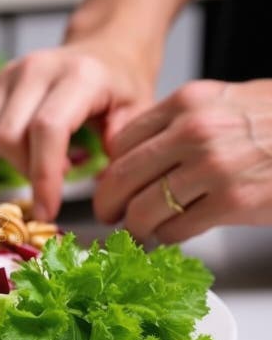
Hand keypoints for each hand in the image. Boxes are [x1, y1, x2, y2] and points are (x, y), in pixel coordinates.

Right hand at [0, 41, 153, 220]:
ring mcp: (11, 72)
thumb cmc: (122, 86)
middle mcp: (38, 69)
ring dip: (9, 159)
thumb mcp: (139, 114)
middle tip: (56, 177)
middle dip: (27, 171)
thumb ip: (123, 149)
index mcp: (80, 76)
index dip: (44, 177)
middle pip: (9, 136)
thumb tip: (108, 190)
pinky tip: (22, 145)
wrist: (104, 47)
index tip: (48, 211)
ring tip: (40, 157)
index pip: (47, 130)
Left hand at [94, 79, 271, 242]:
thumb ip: (180, 121)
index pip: (122, 141)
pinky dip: (167, 237)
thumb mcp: (225, 101)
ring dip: (136, 227)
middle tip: (108, 216)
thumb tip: (134, 153)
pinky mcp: (233, 203)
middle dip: (107, 204)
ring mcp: (213, 167)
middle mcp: (194, 131)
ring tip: (139, 231)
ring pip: (143, 209)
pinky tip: (172, 234)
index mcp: (188, 102)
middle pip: (121, 177)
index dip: (109, 169)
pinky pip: (176, 229)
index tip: (109, 184)